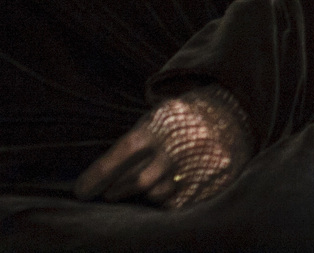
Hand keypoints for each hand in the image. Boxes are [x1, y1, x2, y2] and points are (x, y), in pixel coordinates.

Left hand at [75, 84, 252, 209]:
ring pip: (158, 195)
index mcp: (162, 124)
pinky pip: (179, 202)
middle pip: (139, 181)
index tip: (81, 191)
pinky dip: (168, 198)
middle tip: (108, 193)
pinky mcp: (212, 181)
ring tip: (146, 183)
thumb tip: (98, 180)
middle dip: (118, 190)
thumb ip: (133, 146)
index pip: (123, 152)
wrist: (232, 112)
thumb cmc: (181, 119)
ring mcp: (198, 166)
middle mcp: (180, 147)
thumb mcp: (156, 119)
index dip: (99, 174)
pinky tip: (169, 186)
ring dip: (145, 194)